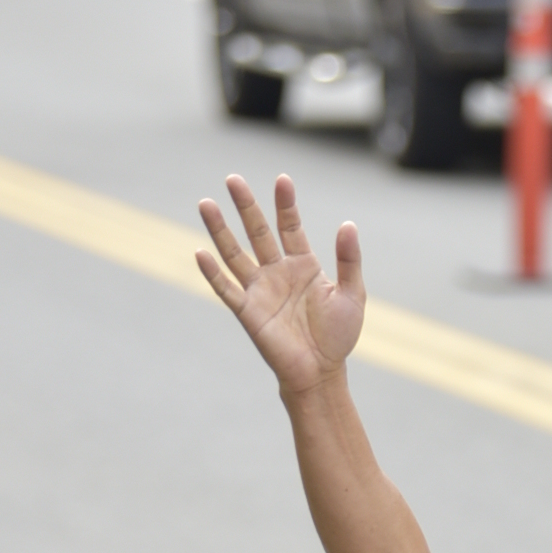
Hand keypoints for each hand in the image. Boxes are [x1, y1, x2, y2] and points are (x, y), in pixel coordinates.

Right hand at [195, 172, 364, 395]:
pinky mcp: (248, 311)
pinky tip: (200, 252)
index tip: (282, 180)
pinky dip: (212, 273)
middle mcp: (277, 272)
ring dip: (220, 230)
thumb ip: (348, 260)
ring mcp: (260, 290)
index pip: (290, 226)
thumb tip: (348, 224)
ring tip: (206, 203)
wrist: (321, 372)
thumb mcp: (351, 295)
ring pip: (235, 253)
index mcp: (303, 265)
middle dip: (246, 206)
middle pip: (257, 232)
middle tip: (233, 179)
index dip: (285, 204)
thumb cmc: (338, 336)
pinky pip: (226, 289)